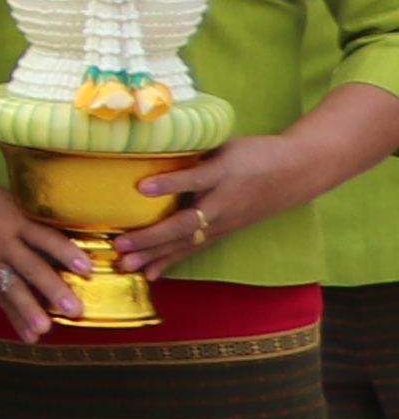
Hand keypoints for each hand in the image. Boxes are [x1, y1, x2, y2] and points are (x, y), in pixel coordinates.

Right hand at [0, 139, 94, 343]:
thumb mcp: (18, 201)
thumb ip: (42, 221)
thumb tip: (82, 241)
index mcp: (13, 219)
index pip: (43, 237)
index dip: (65, 252)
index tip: (86, 268)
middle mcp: (0, 241)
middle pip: (30, 267)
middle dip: (52, 289)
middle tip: (74, 309)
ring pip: (12, 288)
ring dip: (29, 310)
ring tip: (45, 329)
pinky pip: (0, 297)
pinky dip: (15, 317)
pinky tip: (30, 336)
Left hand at [131, 133, 328, 278]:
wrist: (297, 172)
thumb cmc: (256, 153)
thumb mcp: (227, 144)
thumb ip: (195, 151)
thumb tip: (153, 146)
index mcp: (223, 174)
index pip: (195, 179)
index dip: (170, 183)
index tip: (142, 187)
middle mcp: (223, 203)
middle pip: (186, 223)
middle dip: (152, 235)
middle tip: (121, 244)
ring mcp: (224, 222)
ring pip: (187, 242)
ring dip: (155, 255)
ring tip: (127, 265)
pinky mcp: (223, 231)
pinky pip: (193, 249)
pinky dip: (170, 261)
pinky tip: (151, 274)